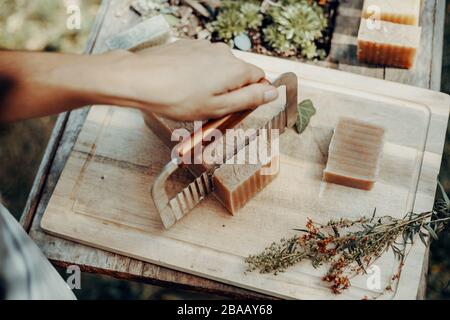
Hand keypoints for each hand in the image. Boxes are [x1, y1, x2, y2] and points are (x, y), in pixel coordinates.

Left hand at [100, 40, 278, 120]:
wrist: (140, 79)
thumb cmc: (177, 97)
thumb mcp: (219, 107)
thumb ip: (249, 99)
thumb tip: (272, 92)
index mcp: (235, 68)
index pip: (259, 79)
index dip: (252, 96)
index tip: (238, 109)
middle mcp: (223, 52)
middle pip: (238, 74)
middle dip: (230, 92)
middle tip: (212, 110)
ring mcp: (204, 47)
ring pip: (218, 69)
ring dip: (213, 84)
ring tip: (193, 100)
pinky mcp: (187, 46)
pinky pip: (201, 63)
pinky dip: (197, 75)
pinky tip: (182, 87)